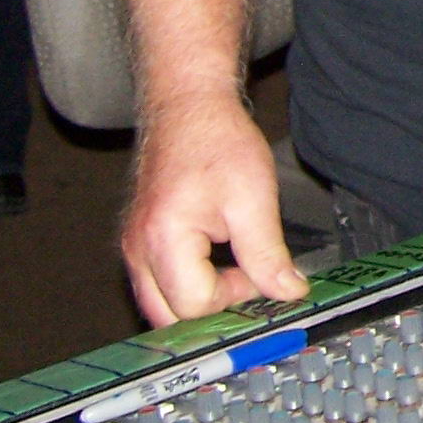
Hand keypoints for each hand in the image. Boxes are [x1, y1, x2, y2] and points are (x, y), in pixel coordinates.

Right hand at [122, 94, 307, 325]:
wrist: (188, 105)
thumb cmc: (216, 140)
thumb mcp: (254, 199)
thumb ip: (268, 255)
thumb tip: (288, 292)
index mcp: (163, 241)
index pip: (197, 305)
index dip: (237, 295)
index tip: (261, 272)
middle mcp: (137, 250)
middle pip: (169, 317)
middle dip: (213, 308)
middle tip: (248, 280)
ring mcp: (133, 246)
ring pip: (160, 304)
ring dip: (199, 298)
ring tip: (235, 268)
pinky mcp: (138, 240)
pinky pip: (158, 282)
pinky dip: (186, 283)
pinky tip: (216, 259)